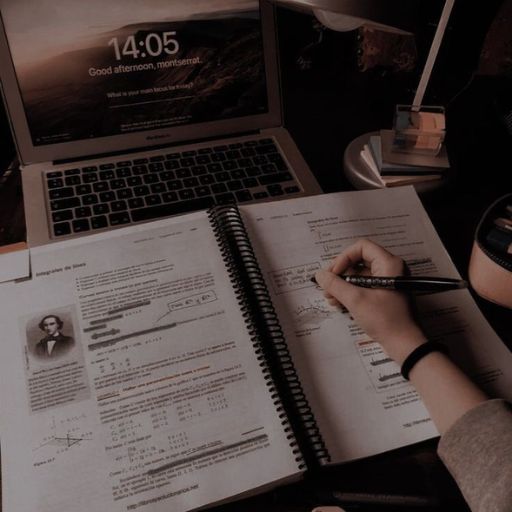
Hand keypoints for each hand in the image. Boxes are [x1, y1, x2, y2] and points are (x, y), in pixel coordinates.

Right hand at [315, 239, 425, 363]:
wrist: (405, 345)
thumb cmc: (386, 320)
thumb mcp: (356, 300)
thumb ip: (335, 285)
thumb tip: (320, 275)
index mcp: (389, 264)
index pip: (361, 247)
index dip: (344, 257)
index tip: (334, 273)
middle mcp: (390, 270)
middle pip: (359, 261)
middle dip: (340, 274)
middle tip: (327, 285)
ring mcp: (388, 283)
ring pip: (360, 276)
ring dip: (343, 285)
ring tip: (330, 297)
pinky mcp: (385, 295)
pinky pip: (364, 287)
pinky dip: (351, 293)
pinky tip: (339, 303)